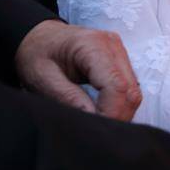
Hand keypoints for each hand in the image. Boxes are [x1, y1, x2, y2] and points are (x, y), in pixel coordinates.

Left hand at [15, 20, 141, 120]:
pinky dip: (120, 104)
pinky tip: (103, 113)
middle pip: (130, 89)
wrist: (39, 36)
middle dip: (118, 116)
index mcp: (92, 46)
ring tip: (98, 125)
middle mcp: (113, 46)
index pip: (116, 85)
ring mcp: (119, 51)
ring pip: (133, 90)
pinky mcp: (120, 59)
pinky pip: (129, 86)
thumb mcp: (43, 78)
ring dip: (120, 112)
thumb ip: (68, 98)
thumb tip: (93, 121)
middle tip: (96, 134)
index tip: (95, 131)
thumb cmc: (36, 54)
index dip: (110, 113)